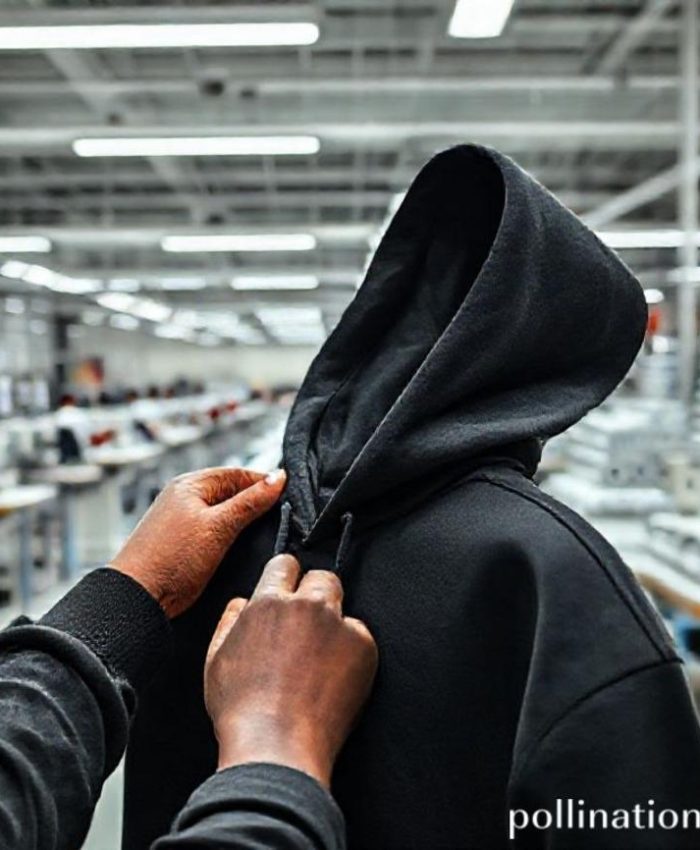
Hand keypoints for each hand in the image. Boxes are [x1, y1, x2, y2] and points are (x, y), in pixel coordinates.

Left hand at [110, 467, 285, 617]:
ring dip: (243, 522)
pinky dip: (230, 537)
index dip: (264, 482)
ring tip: (265, 534)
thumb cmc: (171, 559)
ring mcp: (181, 521)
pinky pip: (214, 531)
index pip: (237, 474)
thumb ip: (250, 502)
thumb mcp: (219, 527)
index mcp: (190, 485)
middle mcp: (184, 498)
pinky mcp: (182, 544)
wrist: (137, 598)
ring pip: (223, 514)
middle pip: (231, 492)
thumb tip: (278, 478)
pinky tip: (241, 549)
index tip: (288, 494)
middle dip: (255, 503)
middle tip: (281, 516)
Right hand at [204, 555, 377, 787]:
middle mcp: (305, 605)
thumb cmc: (242, 709)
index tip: (290, 591)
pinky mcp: (363, 645)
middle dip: (315, 594)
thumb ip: (231, 620)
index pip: (284, 564)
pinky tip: (334, 678)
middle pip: (320, 578)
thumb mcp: (217, 658)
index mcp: (267, 602)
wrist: (276, 746)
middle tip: (308, 627)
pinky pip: (360, 635)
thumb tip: (242, 602)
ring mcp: (337, 623)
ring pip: (341, 603)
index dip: (286, 577)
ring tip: (320, 655)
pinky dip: (352, 650)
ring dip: (333, 619)